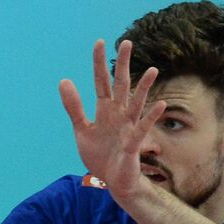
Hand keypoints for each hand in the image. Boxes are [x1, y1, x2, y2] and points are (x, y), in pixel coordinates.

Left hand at [59, 39, 164, 200]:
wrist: (112, 181)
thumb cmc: (100, 155)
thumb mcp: (81, 129)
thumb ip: (74, 107)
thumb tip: (64, 80)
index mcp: (104, 110)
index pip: (101, 82)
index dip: (99, 63)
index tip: (99, 42)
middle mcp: (118, 114)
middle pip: (121, 85)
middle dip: (123, 65)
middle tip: (127, 43)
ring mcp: (128, 128)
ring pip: (136, 103)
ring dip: (144, 88)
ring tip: (152, 69)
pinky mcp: (133, 144)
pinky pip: (143, 128)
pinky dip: (150, 117)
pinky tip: (160, 104)